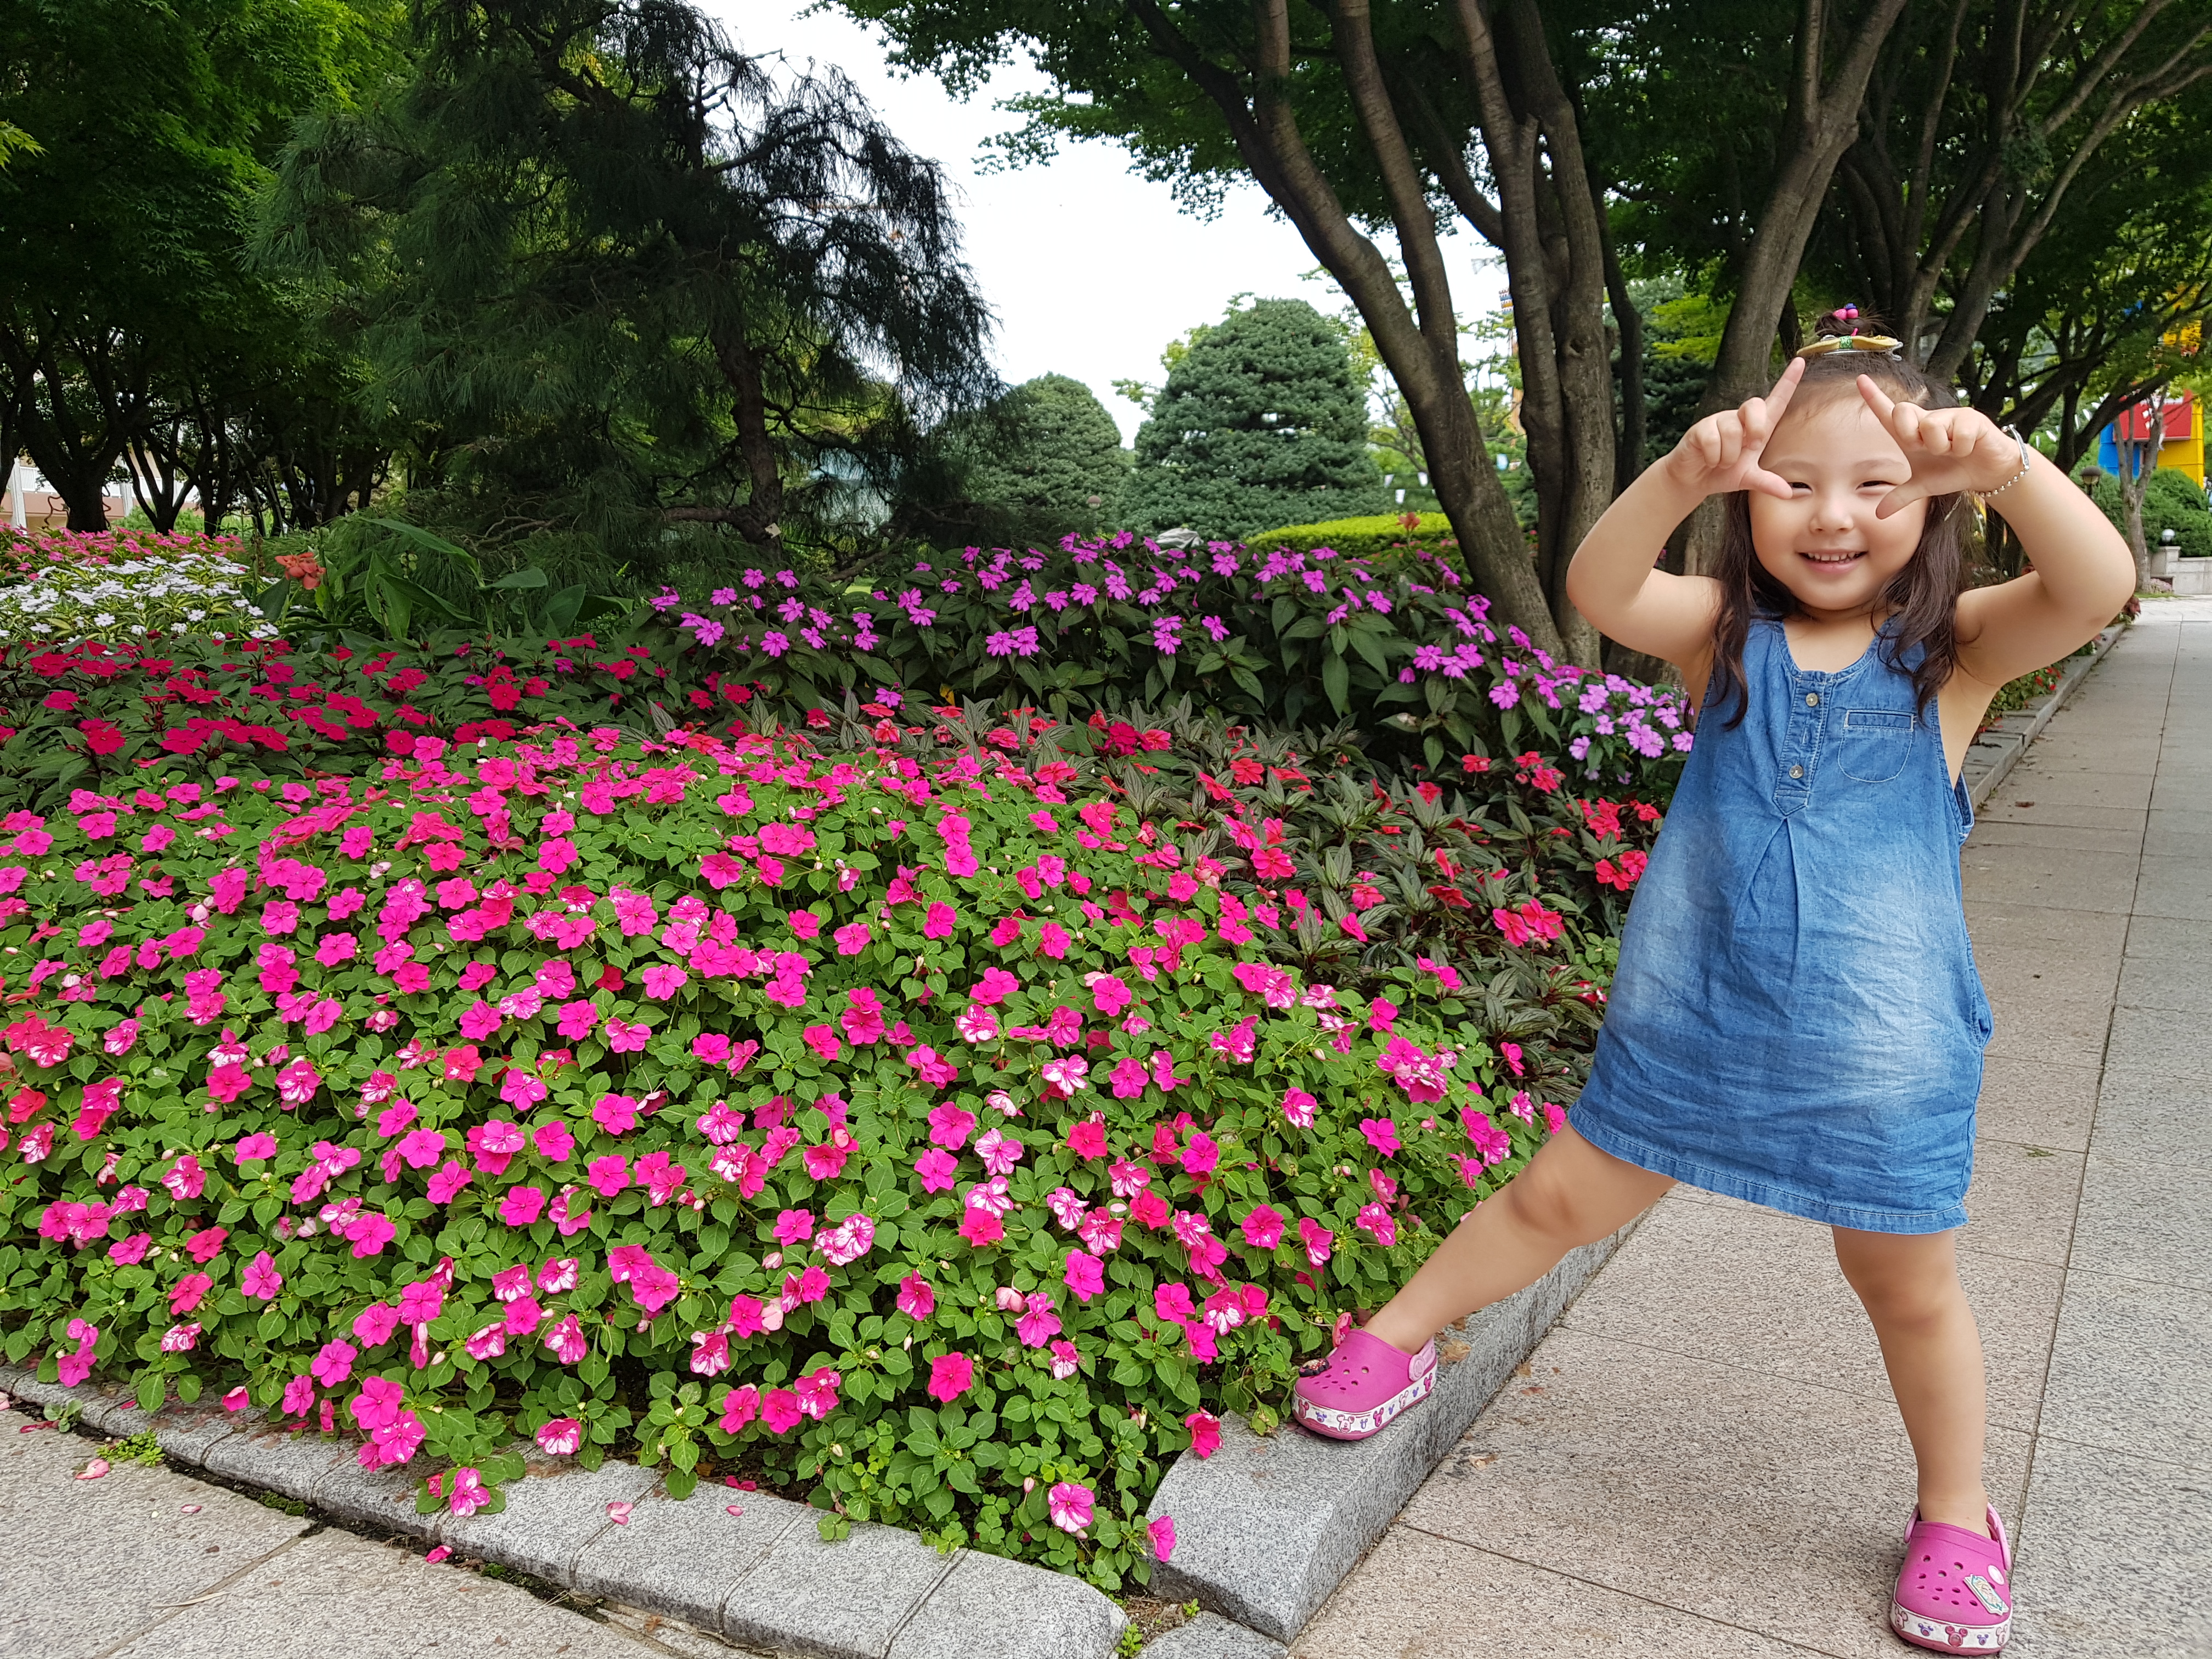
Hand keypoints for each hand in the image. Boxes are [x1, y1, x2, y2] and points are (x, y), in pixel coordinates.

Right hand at [1664, 358, 1804, 500]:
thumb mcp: (1748, 478)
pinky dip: (1714, 457)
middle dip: (1756, 428)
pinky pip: (1713, 439)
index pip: (1775, 400)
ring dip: (1729, 455)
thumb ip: (1768, 482)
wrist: (1693, 481)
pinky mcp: (1700, 429)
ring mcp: (1719, 421)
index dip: (1788, 381)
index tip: (1800, 361)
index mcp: (1755, 427)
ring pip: (1732, 430)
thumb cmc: (1722, 474)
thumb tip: (1789, 492)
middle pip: (1755, 405)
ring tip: (1722, 462)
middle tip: (1749, 448)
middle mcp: (1738, 419)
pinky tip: (1709, 460)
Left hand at [1856, 377, 2020, 516]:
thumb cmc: (1951, 472)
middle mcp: (1927, 419)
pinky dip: (1962, 449)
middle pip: (1901, 411)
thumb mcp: (1923, 486)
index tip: (1860, 380)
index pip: (1888, 412)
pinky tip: (1969, 448)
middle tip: (1926, 449)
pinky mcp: (1971, 418)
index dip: (1873, 397)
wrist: (1986, 473)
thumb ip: (1900, 497)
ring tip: (1953, 451)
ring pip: (1930, 426)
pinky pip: (1958, 434)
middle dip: (1909, 435)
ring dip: (1940, 447)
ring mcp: (1950, 416)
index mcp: (1912, 432)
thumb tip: (1879, 514)